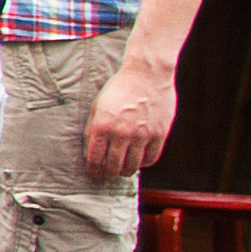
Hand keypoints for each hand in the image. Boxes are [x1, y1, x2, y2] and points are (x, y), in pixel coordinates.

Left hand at [85, 51, 181, 178]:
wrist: (146, 74)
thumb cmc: (120, 87)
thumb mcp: (98, 105)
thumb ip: (93, 128)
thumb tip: (91, 150)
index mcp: (102, 125)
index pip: (95, 159)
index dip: (94, 170)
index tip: (94, 174)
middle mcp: (121, 133)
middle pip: (113, 167)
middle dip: (108, 175)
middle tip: (107, 177)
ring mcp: (141, 135)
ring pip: (132, 166)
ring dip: (125, 172)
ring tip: (123, 171)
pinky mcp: (159, 134)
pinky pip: (151, 158)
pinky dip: (144, 163)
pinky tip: (140, 161)